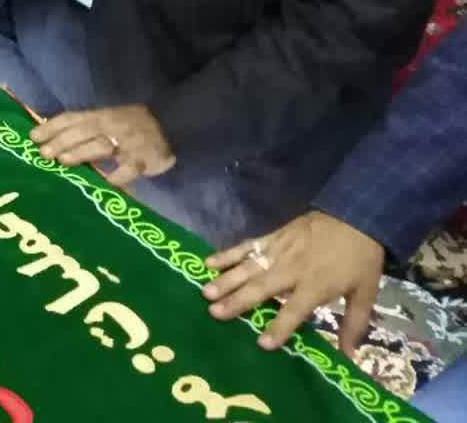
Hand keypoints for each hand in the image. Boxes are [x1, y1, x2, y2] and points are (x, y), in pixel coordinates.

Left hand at [32, 104, 175, 186]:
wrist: (171, 125)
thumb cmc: (131, 126)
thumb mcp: (107, 120)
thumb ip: (85, 128)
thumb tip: (52, 139)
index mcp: (100, 116)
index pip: (71, 118)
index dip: (51, 126)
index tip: (31, 137)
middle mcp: (111, 126)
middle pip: (83, 131)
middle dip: (61, 140)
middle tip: (43, 152)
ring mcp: (128, 142)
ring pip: (102, 145)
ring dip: (81, 152)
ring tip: (62, 161)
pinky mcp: (144, 159)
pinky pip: (129, 168)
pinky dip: (117, 176)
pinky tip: (105, 184)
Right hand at [204, 212, 384, 352]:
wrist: (356, 217)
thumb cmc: (360, 260)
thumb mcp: (366, 294)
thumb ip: (354, 324)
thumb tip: (347, 356)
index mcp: (316, 285)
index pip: (294, 310)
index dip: (279, 327)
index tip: (262, 343)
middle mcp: (292, 269)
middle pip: (261, 287)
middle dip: (238, 301)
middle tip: (214, 313)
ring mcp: (279, 250)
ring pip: (249, 267)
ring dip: (227, 279)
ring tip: (206, 292)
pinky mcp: (273, 237)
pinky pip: (247, 246)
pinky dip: (228, 254)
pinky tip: (209, 262)